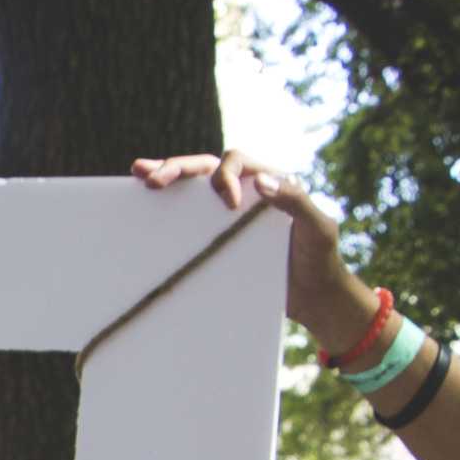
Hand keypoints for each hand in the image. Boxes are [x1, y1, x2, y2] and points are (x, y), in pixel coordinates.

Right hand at [132, 150, 359, 350]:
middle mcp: (244, 190)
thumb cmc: (320, 261)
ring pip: (191, 187)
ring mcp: (223, 215)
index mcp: (269, 181)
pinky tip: (142, 201)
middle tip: (153, 180)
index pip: (237, 163)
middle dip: (178, 169)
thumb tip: (261, 181)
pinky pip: (186, 218)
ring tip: (139, 175)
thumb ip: (295, 201)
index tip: (230, 205)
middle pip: (205, 168)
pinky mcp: (212, 238)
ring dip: (165, 176)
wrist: (312, 296)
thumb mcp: (318, 229)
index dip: (226, 176)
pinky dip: (164, 208)